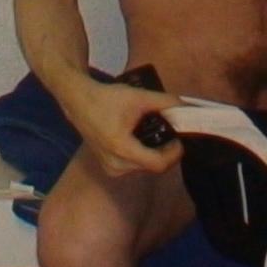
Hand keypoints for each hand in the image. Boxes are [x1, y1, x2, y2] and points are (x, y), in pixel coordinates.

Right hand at [63, 76, 183, 177]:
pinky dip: (143, 156)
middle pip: (153, 167)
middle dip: (166, 152)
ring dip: (155, 155)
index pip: (158, 164)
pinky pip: (134, 167)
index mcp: (122, 149)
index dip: (174, 154)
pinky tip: (144, 140)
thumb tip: (187, 107)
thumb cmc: (107, 99)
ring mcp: (110, 169)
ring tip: (159, 135)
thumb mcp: (139, 97)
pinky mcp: (108, 168)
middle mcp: (115, 165)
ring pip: (144, 168)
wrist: (79, 101)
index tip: (180, 139)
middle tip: (172, 133)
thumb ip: (165, 102)